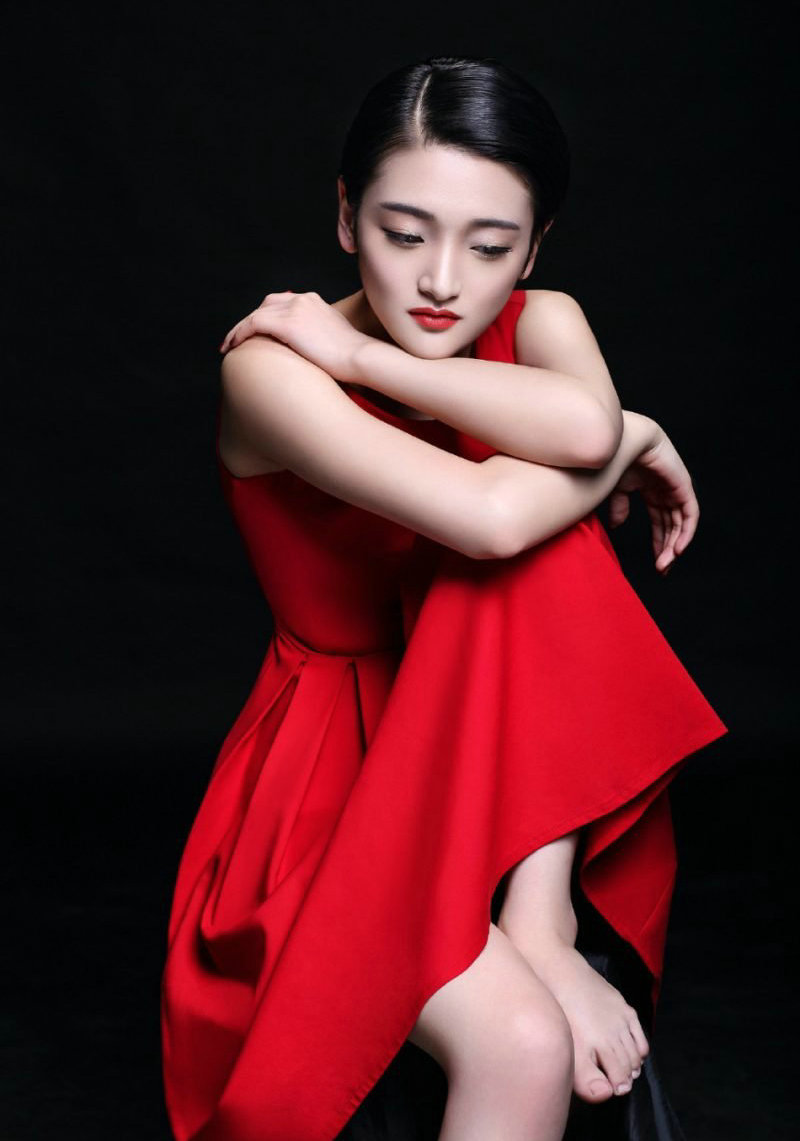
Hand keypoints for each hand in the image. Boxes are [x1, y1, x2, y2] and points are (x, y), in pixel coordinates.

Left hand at [218, 291, 370, 380]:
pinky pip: (253, 324)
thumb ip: (317, 336)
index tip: (255, 334)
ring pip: (256, 314)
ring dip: (239, 329)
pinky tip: (232, 346)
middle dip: (250, 321)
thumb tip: (309, 351)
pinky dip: (239, 333)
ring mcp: (295, 309)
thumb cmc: (352, 358)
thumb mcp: (333, 339)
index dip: (265, 317)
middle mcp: (302, 299)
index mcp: (314, 301)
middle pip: (266, 304)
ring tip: (228, 345)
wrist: (360, 357)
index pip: (281, 303)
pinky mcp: (288, 323)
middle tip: (238, 339)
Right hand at [607, 425, 699, 574]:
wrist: (626, 441)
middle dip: (667, 548)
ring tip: (666, 563)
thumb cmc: (618, 459)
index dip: (658, 543)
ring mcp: (676, 489)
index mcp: (651, 491)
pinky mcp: (684, 487)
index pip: (660, 522)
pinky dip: (685, 532)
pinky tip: (678, 549)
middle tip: (662, 569)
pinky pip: (689, 515)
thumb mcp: (616, 490)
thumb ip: (619, 508)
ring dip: (674, 545)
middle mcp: (665, 492)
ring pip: (680, 524)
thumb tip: (617, 526)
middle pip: (671, 526)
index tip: (656, 563)